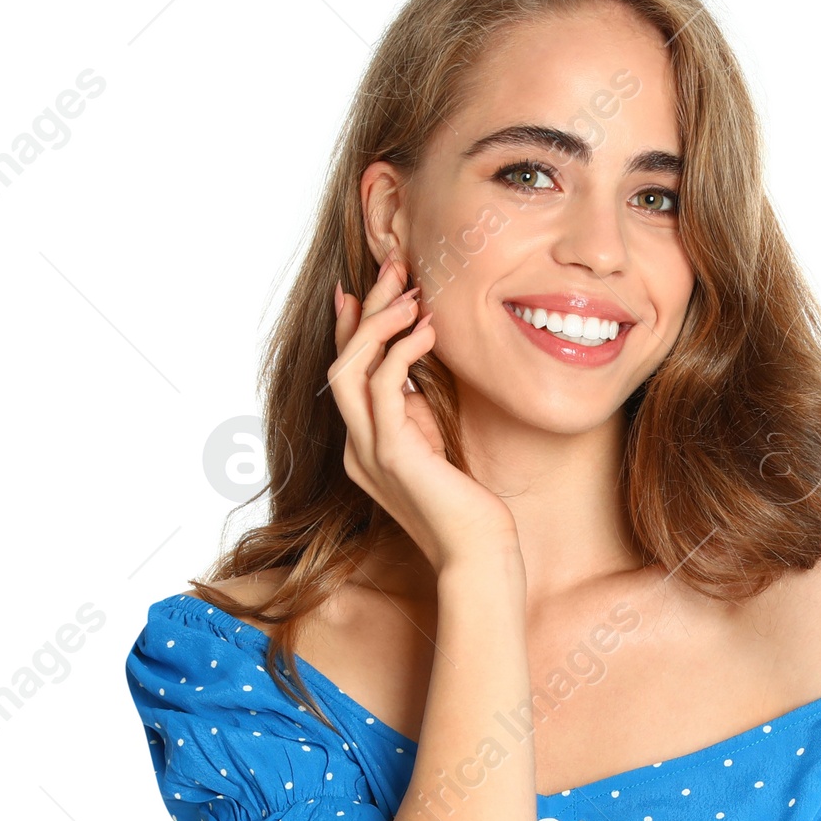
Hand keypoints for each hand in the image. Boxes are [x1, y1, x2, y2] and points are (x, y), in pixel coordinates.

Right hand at [329, 255, 518, 570]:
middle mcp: (356, 447)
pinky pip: (384, 388)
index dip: (352, 326)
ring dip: (378, 324)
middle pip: (342, 362)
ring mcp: (368, 453)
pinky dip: (402, 352)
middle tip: (394, 267)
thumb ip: (417, 411)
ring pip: (349, 370)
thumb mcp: (437, 446)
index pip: (347, 373)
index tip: (368, 286)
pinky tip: (428, 331)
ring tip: (412, 293)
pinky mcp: (393, 455)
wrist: (478, 554)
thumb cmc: (468, 505)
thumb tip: (415, 361)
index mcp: (364, 445)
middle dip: (366, 310)